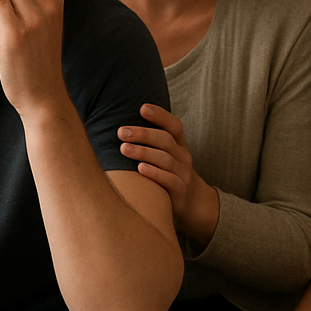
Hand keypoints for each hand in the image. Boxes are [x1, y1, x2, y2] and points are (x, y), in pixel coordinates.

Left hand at [117, 103, 219, 243]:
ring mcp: (183, 173)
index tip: (142, 108)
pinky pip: (170, 180)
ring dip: (144, 152)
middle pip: (165, 140)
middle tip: (121, 132)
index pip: (174, 125)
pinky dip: (155, 174)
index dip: (160, 115)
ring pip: (165, 159)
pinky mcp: (181, 190)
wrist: (192, 202)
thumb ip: (150, 142)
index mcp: (178, 144)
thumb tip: (118, 126)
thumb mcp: (165, 155)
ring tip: (124, 149)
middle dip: (143, 134)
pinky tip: (140, 169)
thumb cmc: (169, 173)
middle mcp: (182, 156)